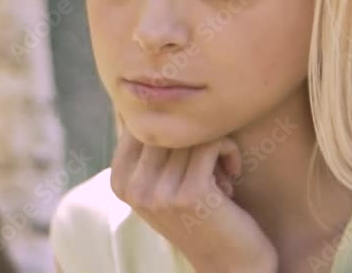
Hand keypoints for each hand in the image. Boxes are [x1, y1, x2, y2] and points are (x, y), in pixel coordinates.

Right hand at [110, 128, 277, 272]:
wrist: (229, 262)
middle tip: (211, 162)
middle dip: (197, 135)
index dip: (176, 124)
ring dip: (216, 145)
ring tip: (221, 173)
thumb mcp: (166, 182)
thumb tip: (141, 96)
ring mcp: (159, 191)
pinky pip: (212, 142)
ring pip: (193, 132)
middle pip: (169, 124)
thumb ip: (151, 147)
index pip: (143, 121)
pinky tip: (232, 174)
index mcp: (119, 180)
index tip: (193, 150)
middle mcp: (133, 187)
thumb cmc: (202, 214)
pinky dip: (229, 151)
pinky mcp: (190, 193)